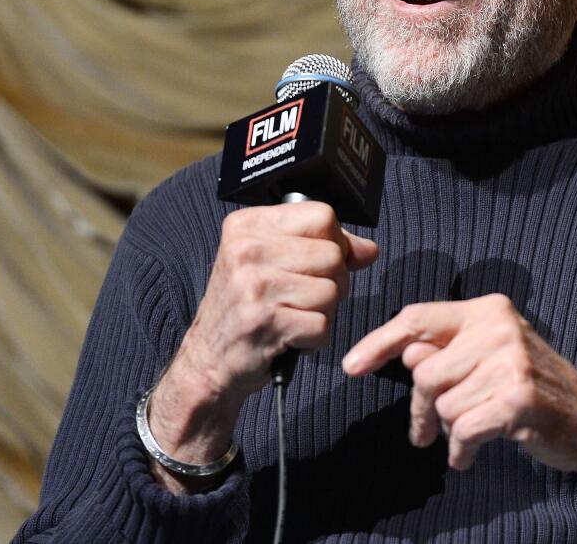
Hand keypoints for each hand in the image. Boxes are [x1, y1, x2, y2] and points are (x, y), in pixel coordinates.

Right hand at [148, 202, 376, 491]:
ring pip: (332, 291)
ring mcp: (253, 286)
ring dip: (322, 313)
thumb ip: (321, 248)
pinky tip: (290, 337)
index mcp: (248, 225)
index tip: (317, 264)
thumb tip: (369, 250)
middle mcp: (246, 250)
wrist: (208, 360)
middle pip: (333, 255)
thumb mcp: (272, 263)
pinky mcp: (264, 322)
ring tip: (293, 317)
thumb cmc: (245, 308)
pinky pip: (323, 326)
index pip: (323, 215)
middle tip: (304, 299)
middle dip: (332, 283)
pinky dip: (314, 339)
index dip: (334, 242)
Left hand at [341, 294, 576, 522]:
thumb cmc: (531, 388)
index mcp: (488, 309)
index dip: (379, 343)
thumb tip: (404, 355)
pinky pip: (462, 429)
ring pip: (442, 404)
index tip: (352, 367)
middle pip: (424, 371)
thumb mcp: (489, 356)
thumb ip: (446, 350)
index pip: (417, 318)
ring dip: (447, 431)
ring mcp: (511, 361)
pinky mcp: (519, 398)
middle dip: (420, 409)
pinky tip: (469, 454)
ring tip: (466, 437)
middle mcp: (499, 327)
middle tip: (424, 431)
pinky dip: (461, 449)